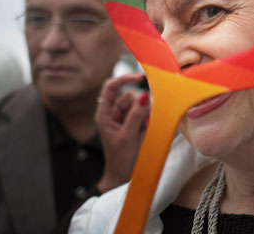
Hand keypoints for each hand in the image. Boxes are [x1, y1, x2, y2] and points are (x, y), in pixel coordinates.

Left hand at [95, 73, 149, 192]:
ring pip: (140, 104)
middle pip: (130, 96)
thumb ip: (136, 116)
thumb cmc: (121, 159)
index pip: (111, 87)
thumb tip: (144, 96)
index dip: (124, 79)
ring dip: (145, 115)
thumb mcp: (128, 137)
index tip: (140, 76)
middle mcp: (114, 113)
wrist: (124, 177)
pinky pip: (146, 113)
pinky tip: (145, 131)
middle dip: (140, 106)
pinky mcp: (135, 123)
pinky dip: (148, 120)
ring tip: (143, 131)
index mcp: (104, 114)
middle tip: (142, 124)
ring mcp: (125, 118)